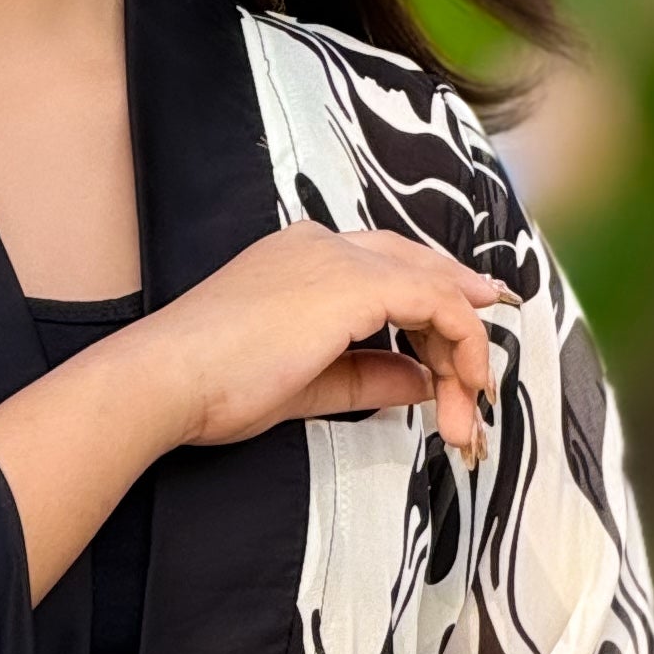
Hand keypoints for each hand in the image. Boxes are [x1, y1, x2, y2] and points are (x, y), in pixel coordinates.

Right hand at [0, 224, 510, 604]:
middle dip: (463, 324)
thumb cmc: (212, 387)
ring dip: (462, 352)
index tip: (476, 328)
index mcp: (300, 256)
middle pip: (421, 272)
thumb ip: (369, 377)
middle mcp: (324, 244)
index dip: (439, 294)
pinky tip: (466, 385)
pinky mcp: (356, 285)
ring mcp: (340, 259)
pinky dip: (461, 344)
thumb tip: (423, 384)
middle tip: (486, 382)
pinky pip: (437, 305)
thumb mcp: (307, 383)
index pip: (388, 267)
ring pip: (436, 290)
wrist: (168, 379)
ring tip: (472, 410)